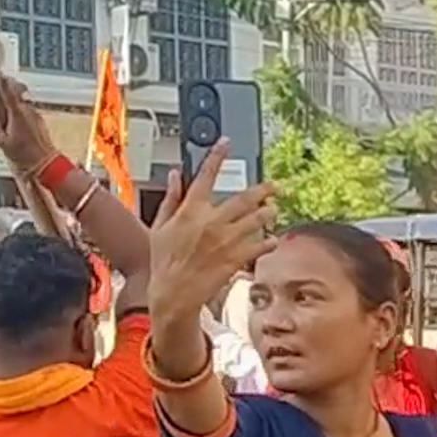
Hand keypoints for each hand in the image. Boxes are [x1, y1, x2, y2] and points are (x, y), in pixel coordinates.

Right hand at [0, 77, 58, 171]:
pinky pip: (29, 110)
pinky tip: (14, 115)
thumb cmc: (24, 156)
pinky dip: (21, 108)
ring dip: (16, 97)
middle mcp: (29, 113)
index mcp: (18, 115)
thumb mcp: (2, 142)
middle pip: (19, 93)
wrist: (46, 165)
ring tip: (5, 99)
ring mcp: (37, 117)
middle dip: (10, 86)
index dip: (3, 82)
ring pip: (24, 101)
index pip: (9, 93)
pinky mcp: (40, 123)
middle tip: (1, 82)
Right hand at [148, 140, 277, 321]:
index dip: (216, 156)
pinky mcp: (236, 258)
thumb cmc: (164, 261)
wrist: (173, 293)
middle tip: (275, 186)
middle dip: (264, 189)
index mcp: (191, 210)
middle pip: (244, 197)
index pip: (206, 176)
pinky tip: (273, 239)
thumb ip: (171, 198)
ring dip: (269, 212)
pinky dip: (269, 241)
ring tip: (275, 209)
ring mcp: (227, 240)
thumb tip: (174, 175)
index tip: (226, 143)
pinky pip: (260, 246)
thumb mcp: (160, 226)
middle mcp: (212, 221)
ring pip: (257, 219)